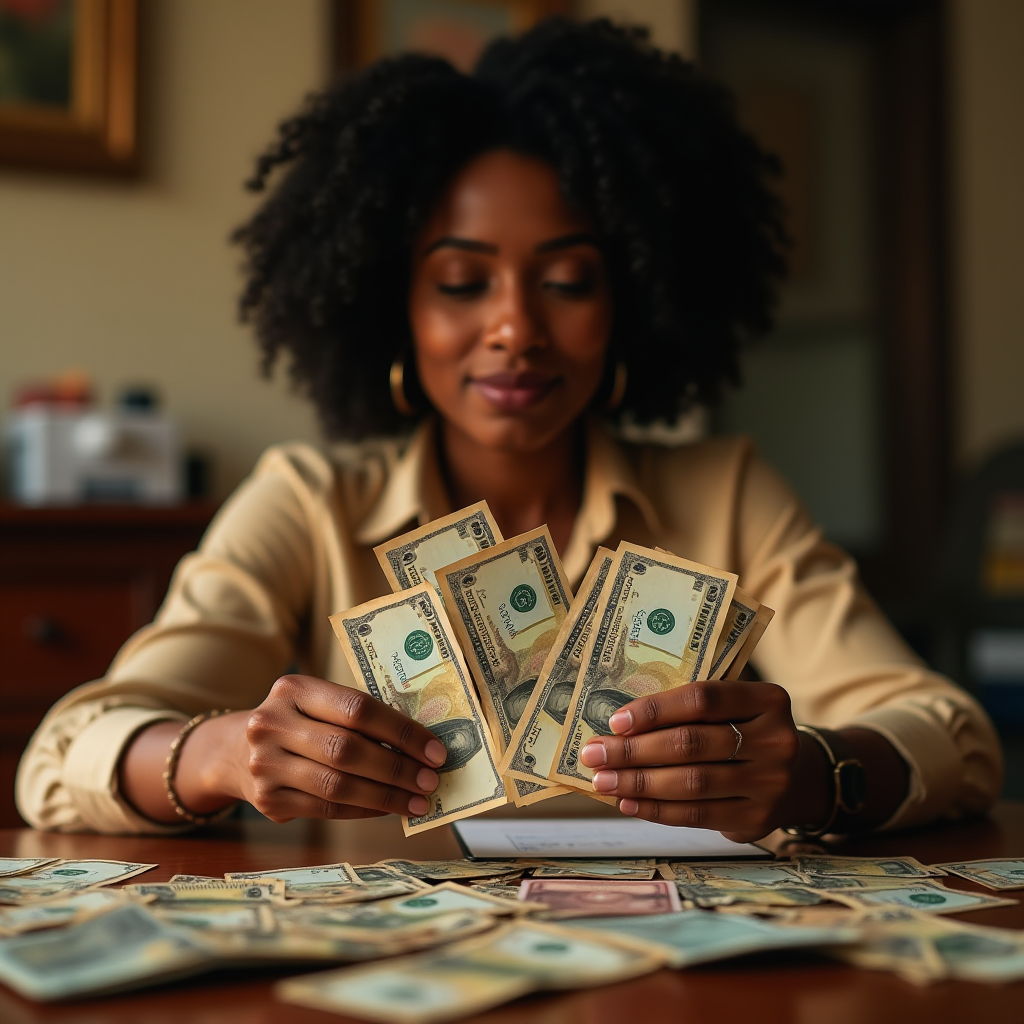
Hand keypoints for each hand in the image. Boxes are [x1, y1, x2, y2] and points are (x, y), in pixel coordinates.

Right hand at [237, 674, 447, 821]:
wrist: (234, 751)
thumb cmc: (298, 722)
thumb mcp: (317, 704)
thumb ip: (358, 717)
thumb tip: (421, 745)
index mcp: (293, 689)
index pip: (357, 708)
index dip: (401, 731)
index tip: (435, 750)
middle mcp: (272, 723)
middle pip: (347, 750)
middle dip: (397, 768)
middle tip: (430, 780)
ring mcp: (266, 765)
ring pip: (338, 786)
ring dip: (386, 796)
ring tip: (417, 801)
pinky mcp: (267, 801)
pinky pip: (327, 810)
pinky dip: (364, 810)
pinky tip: (387, 808)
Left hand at [578, 680, 827, 842]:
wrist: (796, 778)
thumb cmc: (743, 733)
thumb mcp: (732, 709)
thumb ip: (689, 711)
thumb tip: (619, 727)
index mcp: (768, 699)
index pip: (703, 698)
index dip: (655, 709)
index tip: (615, 721)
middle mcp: (776, 740)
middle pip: (691, 743)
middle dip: (634, 750)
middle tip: (594, 753)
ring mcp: (770, 783)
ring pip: (691, 782)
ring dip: (638, 782)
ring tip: (603, 780)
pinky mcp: (757, 819)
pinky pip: (696, 815)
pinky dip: (657, 809)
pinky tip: (628, 802)